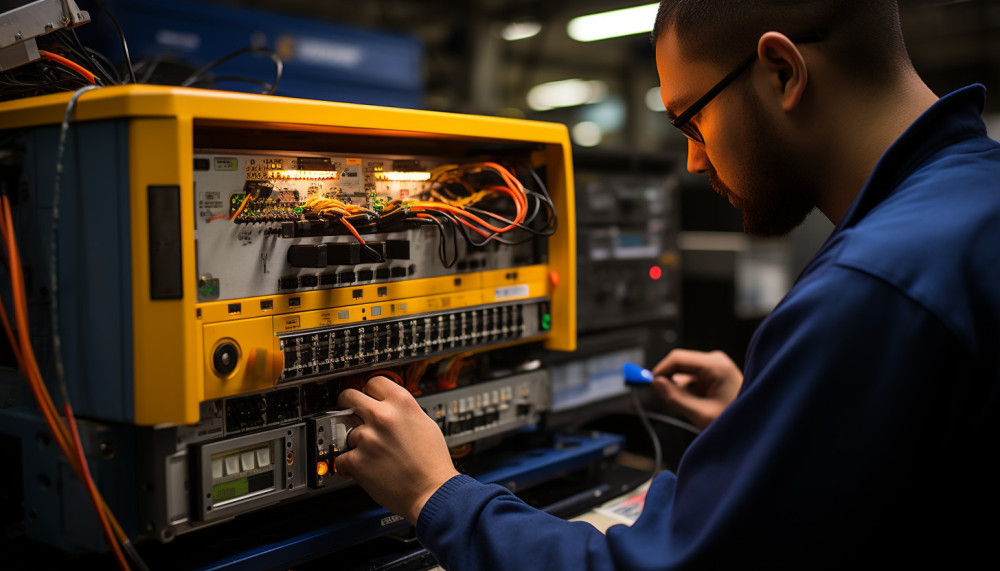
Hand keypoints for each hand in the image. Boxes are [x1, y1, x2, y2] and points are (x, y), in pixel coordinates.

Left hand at [336, 377, 458, 522]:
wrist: (432, 492)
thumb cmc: (433, 462)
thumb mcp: (425, 422)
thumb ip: (403, 410)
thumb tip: (388, 405)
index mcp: (401, 403)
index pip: (373, 381)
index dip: (370, 391)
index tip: (367, 396)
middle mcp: (382, 417)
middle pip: (349, 396)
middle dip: (348, 405)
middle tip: (352, 414)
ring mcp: (368, 438)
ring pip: (347, 431)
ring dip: (355, 442)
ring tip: (372, 453)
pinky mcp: (357, 461)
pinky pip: (342, 458)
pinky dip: (349, 465)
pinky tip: (363, 468)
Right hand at [650, 349, 742, 429]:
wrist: (754, 429)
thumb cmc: (736, 421)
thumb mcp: (701, 413)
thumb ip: (675, 397)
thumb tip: (655, 383)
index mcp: (716, 365)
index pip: (677, 358)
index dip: (660, 370)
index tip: (647, 382)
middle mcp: (715, 361)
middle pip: (680, 365)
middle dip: (671, 382)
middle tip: (668, 400)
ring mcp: (715, 368)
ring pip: (684, 375)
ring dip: (682, 390)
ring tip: (695, 408)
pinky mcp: (714, 376)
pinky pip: (692, 380)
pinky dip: (688, 392)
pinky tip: (699, 405)